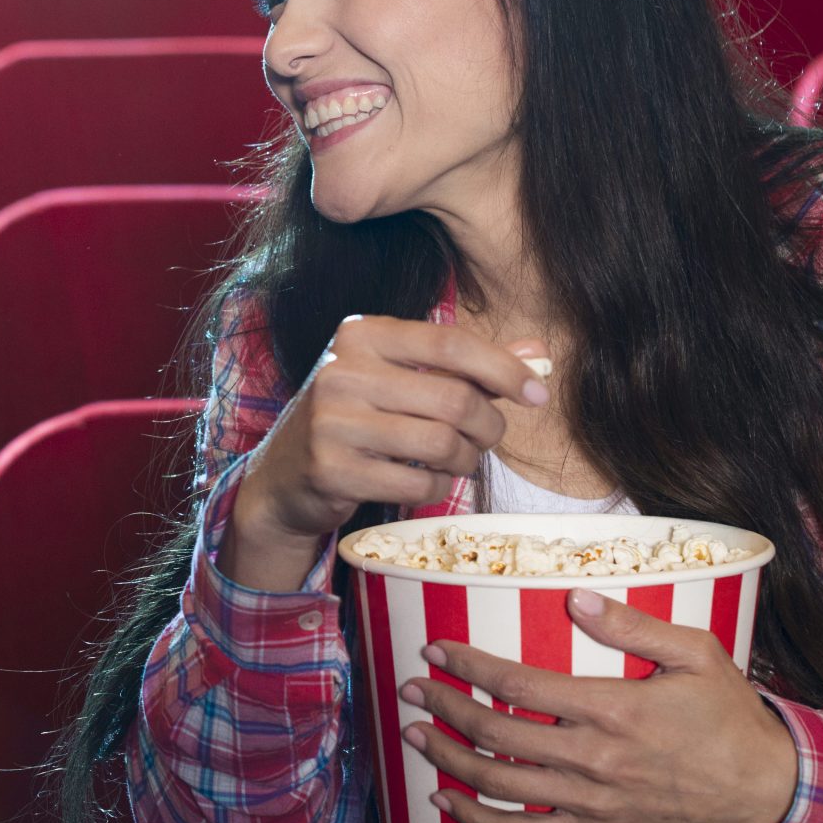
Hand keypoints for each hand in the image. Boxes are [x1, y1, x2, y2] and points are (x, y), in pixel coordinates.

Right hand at [221, 316, 547, 589]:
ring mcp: (333, 422)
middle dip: (488, 426)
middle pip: (454, 398)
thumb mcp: (399, 378)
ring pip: (442, 443)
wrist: (283, 477)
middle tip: (487, 438)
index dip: (503, 369)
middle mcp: (341, 371)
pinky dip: (437, 486)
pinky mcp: (333, 470)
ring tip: (458, 460)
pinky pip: (418, 483)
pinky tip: (426, 479)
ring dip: (466, 459)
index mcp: (360, 335)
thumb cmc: (354, 419)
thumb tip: (539, 354)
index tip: (537, 394)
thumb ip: (465, 364)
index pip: (449, 343)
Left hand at [397, 587, 800, 822]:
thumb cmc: (730, 716)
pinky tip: (447, 801)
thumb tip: (575, 597)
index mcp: (613, 709)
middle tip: (411, 688)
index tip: (436, 650)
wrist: (766, 791)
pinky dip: (479, 821)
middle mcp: (595, 760)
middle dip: (444, 708)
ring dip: (449, 760)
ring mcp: (593, 804)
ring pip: (500, 786)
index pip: (519, 685)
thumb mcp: (696, 653)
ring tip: (414, 735)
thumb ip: (633, 625)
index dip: (469, 666)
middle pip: (496, 735)